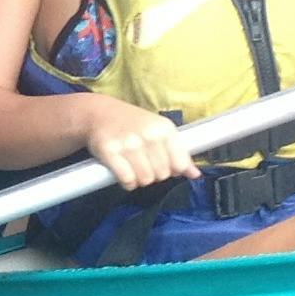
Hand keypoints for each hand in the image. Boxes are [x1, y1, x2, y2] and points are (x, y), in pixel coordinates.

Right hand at [83, 98, 199, 190]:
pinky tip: (123, 171)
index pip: (179, 164)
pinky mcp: (110, 152)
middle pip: (162, 175)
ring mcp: (129, 143)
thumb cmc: (132, 123)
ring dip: (139, 179)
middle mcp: (149, 135)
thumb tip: (196, 174)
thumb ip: (179, 153)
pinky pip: (127, 180)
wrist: (99, 113)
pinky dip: (126, 182)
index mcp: (164, 129)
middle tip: (143, 163)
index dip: (172, 170)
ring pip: (145, 180)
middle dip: (153, 174)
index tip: (163, 165)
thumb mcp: (159, 131)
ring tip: (132, 166)